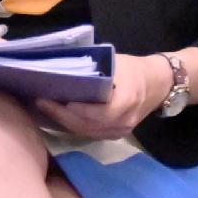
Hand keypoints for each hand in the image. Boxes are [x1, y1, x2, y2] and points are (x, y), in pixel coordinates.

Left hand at [37, 53, 168, 139]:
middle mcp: (125, 119)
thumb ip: (92, 68)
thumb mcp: (114, 62)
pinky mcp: (115, 135)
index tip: (57, 98)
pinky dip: (73, 125)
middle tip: (41, 101)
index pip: (101, 111)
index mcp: (128, 98)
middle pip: (89, 124)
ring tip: (44, 107)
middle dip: (62, 114)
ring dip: (64, 121)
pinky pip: (91, 134)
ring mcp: (121, 131)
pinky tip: (58, 115)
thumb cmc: (131, 69)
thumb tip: (60, 66)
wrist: (156, 83)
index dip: (79, 109)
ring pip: (87, 132)